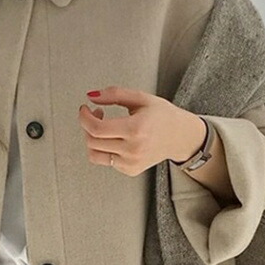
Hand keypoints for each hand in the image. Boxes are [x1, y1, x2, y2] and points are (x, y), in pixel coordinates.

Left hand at [77, 85, 205, 176]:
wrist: (181, 137)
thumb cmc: (163, 116)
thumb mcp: (141, 98)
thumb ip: (114, 94)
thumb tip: (91, 96)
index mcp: (136, 129)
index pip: (97, 128)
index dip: (84, 117)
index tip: (84, 109)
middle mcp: (133, 149)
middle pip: (92, 141)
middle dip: (87, 125)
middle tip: (96, 114)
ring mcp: (131, 163)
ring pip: (94, 154)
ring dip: (91, 139)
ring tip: (102, 128)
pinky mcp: (130, 170)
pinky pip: (106, 161)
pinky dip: (104, 149)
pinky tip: (115, 139)